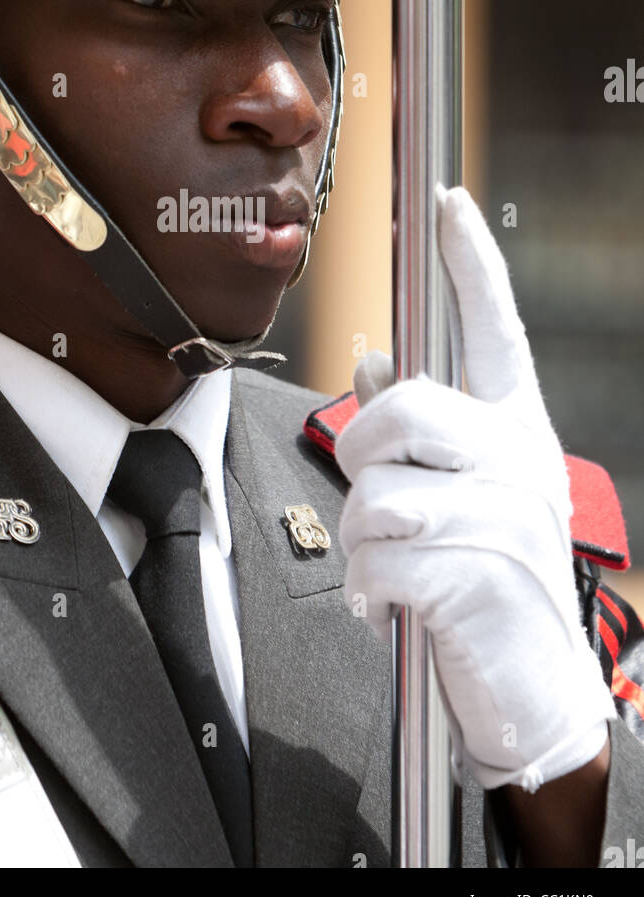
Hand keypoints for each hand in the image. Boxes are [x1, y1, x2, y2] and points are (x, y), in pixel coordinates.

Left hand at [337, 185, 614, 791]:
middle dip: (363, 457)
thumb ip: (422, 428)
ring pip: (375, 491)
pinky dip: (368, 594)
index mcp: (517, 430)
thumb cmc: (487, 584)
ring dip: (364, 543)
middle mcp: (519, 458)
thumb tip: (374, 358)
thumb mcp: (466, 495)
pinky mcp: (476, 573)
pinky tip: (398, 611)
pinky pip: (374, 557)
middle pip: (402, 408)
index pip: (494, 328)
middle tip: (378, 503)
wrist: (534, 694)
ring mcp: (504, 513)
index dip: (471, 261)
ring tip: (398, 571)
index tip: (448, 202)